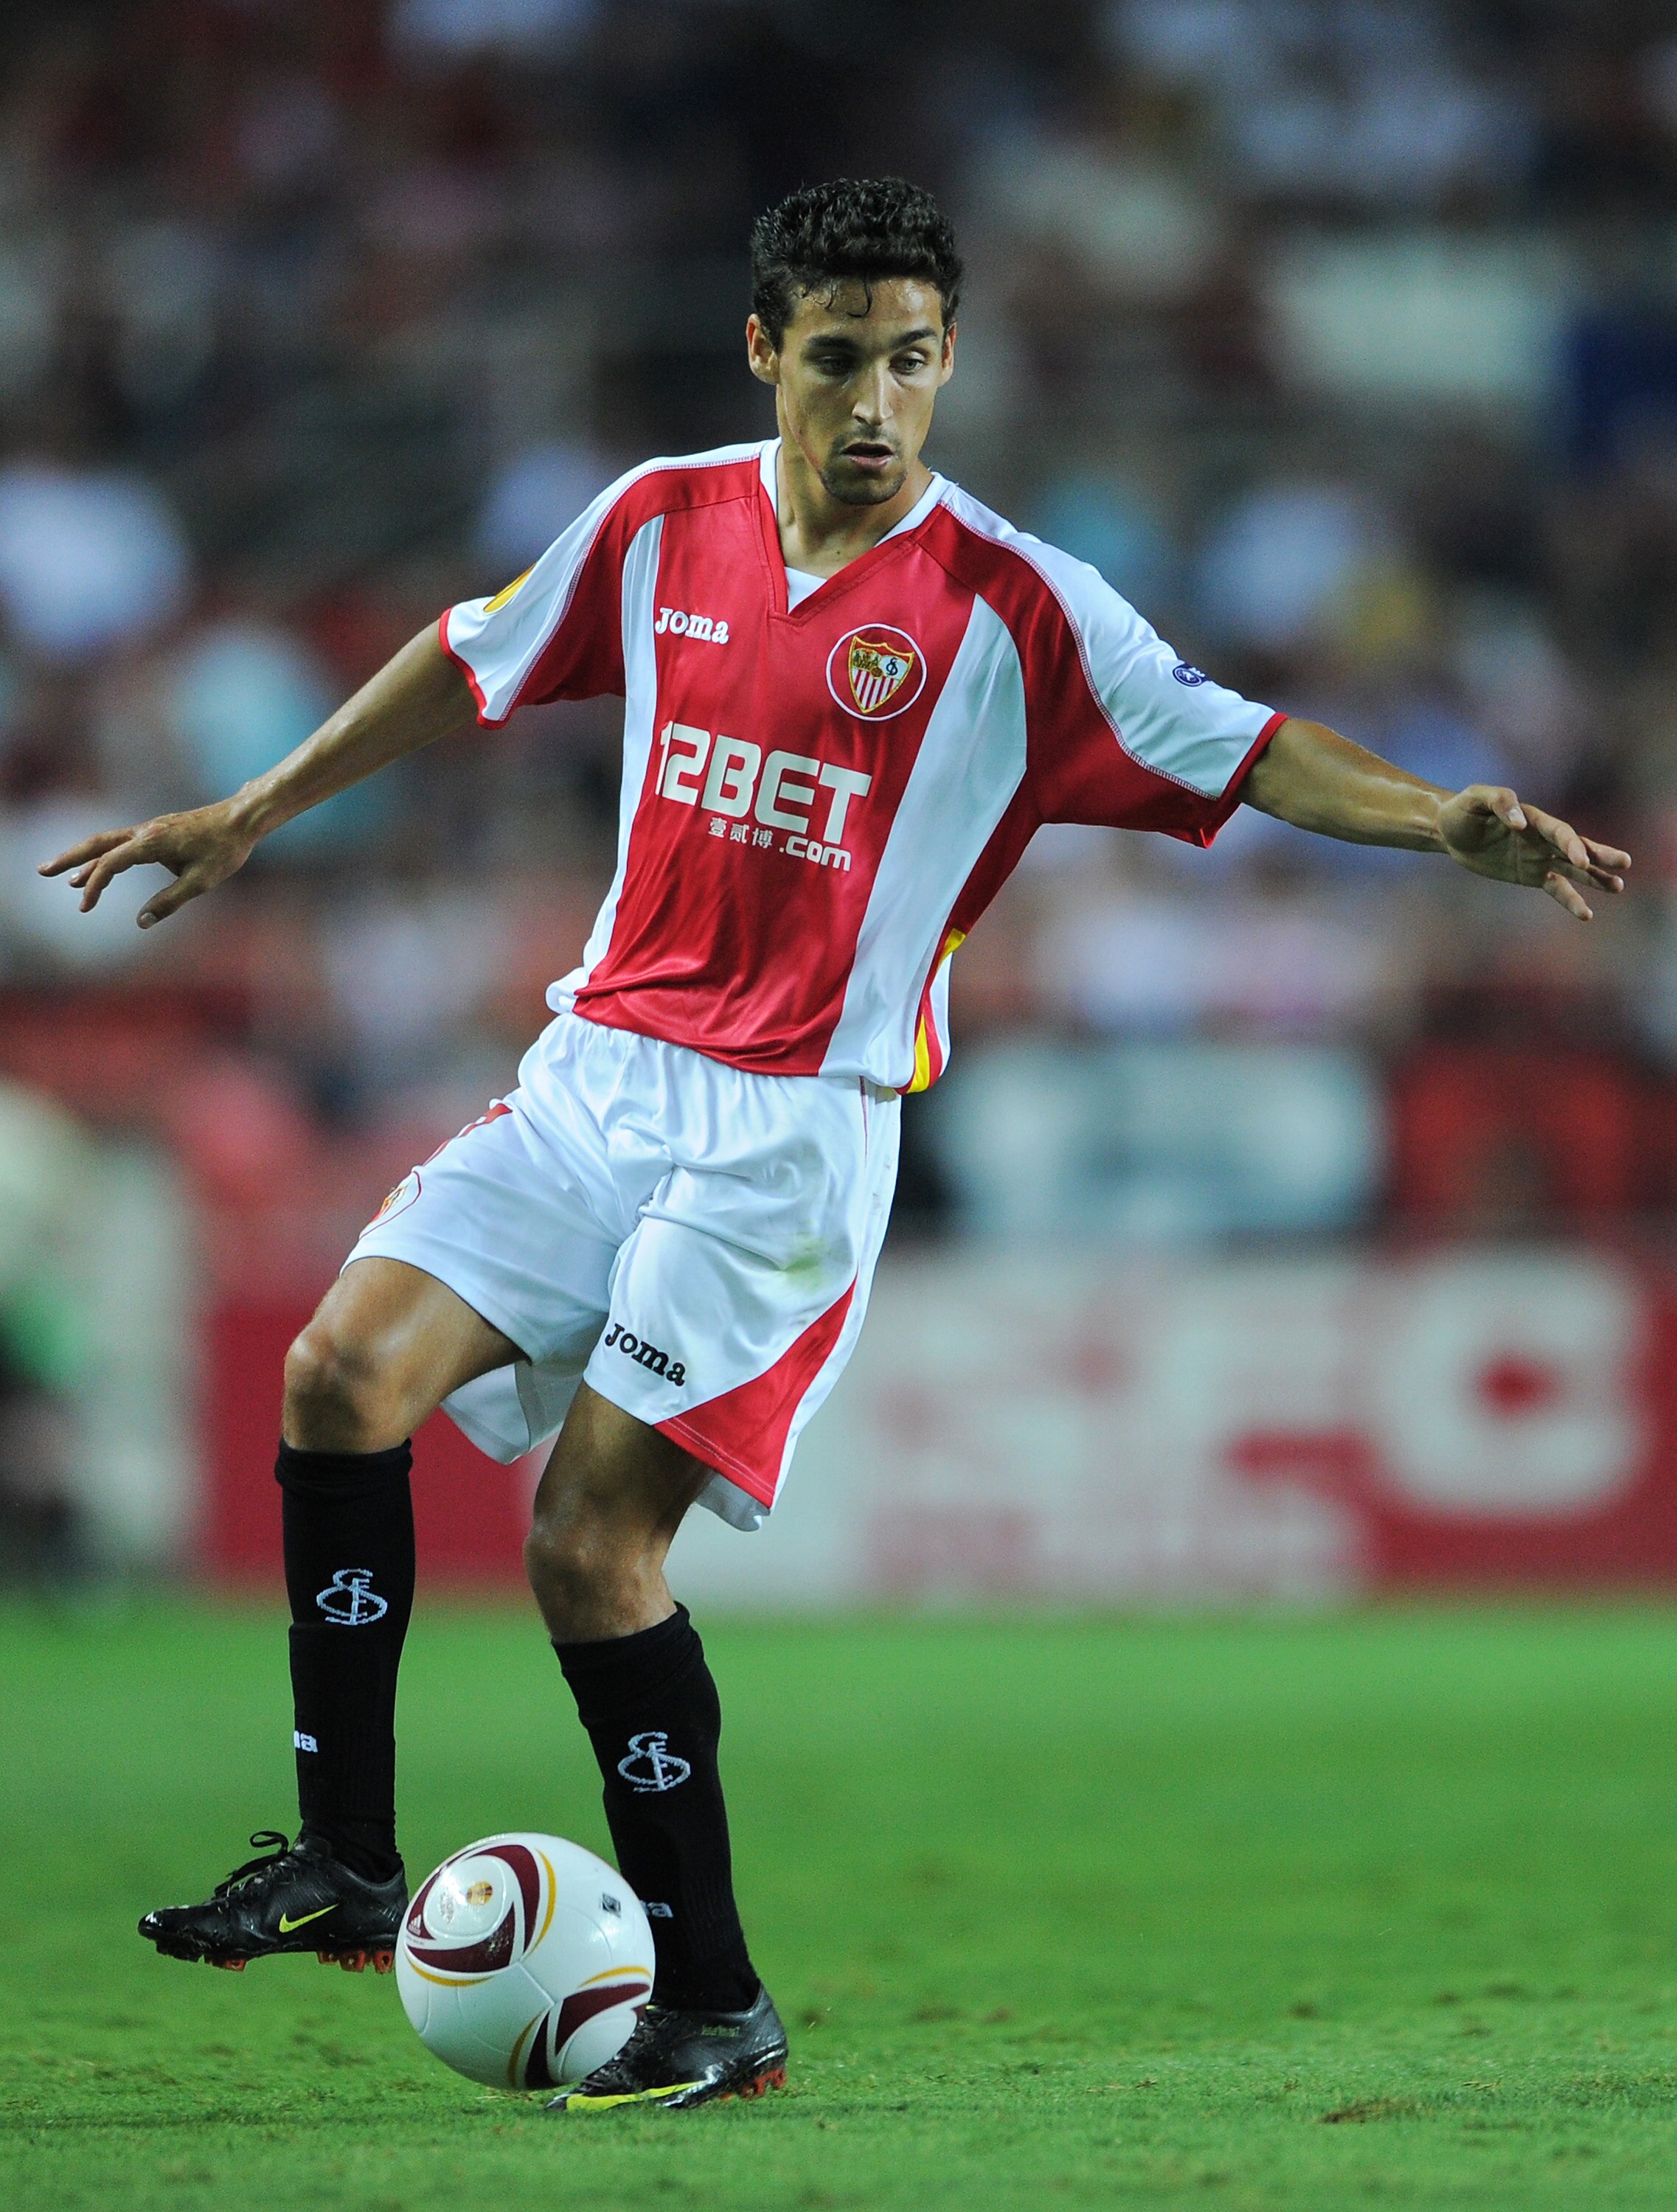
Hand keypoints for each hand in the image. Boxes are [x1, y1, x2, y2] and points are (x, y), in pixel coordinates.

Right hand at [38, 799, 260, 927]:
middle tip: (42, 871)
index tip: (85, 907)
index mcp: (152, 842)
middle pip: (97, 844)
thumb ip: (170, 902)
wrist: (242, 819)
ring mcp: (149, 828)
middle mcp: (145, 831)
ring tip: (65, 877)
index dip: (94, 886)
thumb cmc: (225, 850)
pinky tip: (103, 868)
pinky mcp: (157, 830)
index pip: (111, 864)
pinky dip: (107, 855)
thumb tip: (141, 921)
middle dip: (69, 859)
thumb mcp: (201, 881)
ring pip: (107, 841)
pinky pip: (123, 842)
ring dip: (84, 857)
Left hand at [1437, 786, 1629, 920]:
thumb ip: (1500, 803)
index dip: (1571, 844)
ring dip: (1596, 877)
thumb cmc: (1462, 811)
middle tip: (1624, 863)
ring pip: (1574, 869)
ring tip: (1619, 887)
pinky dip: (1571, 900)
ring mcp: (1539, 857)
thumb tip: (1519, 822)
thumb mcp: (1475, 799)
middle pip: (1577, 847)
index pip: (1559, 832)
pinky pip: (1556, 888)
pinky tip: (1586, 914)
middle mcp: (1542, 838)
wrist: (1448, 831)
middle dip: (1600, 855)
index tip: (1579, 860)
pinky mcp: (1531, 875)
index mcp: (1533, 819)